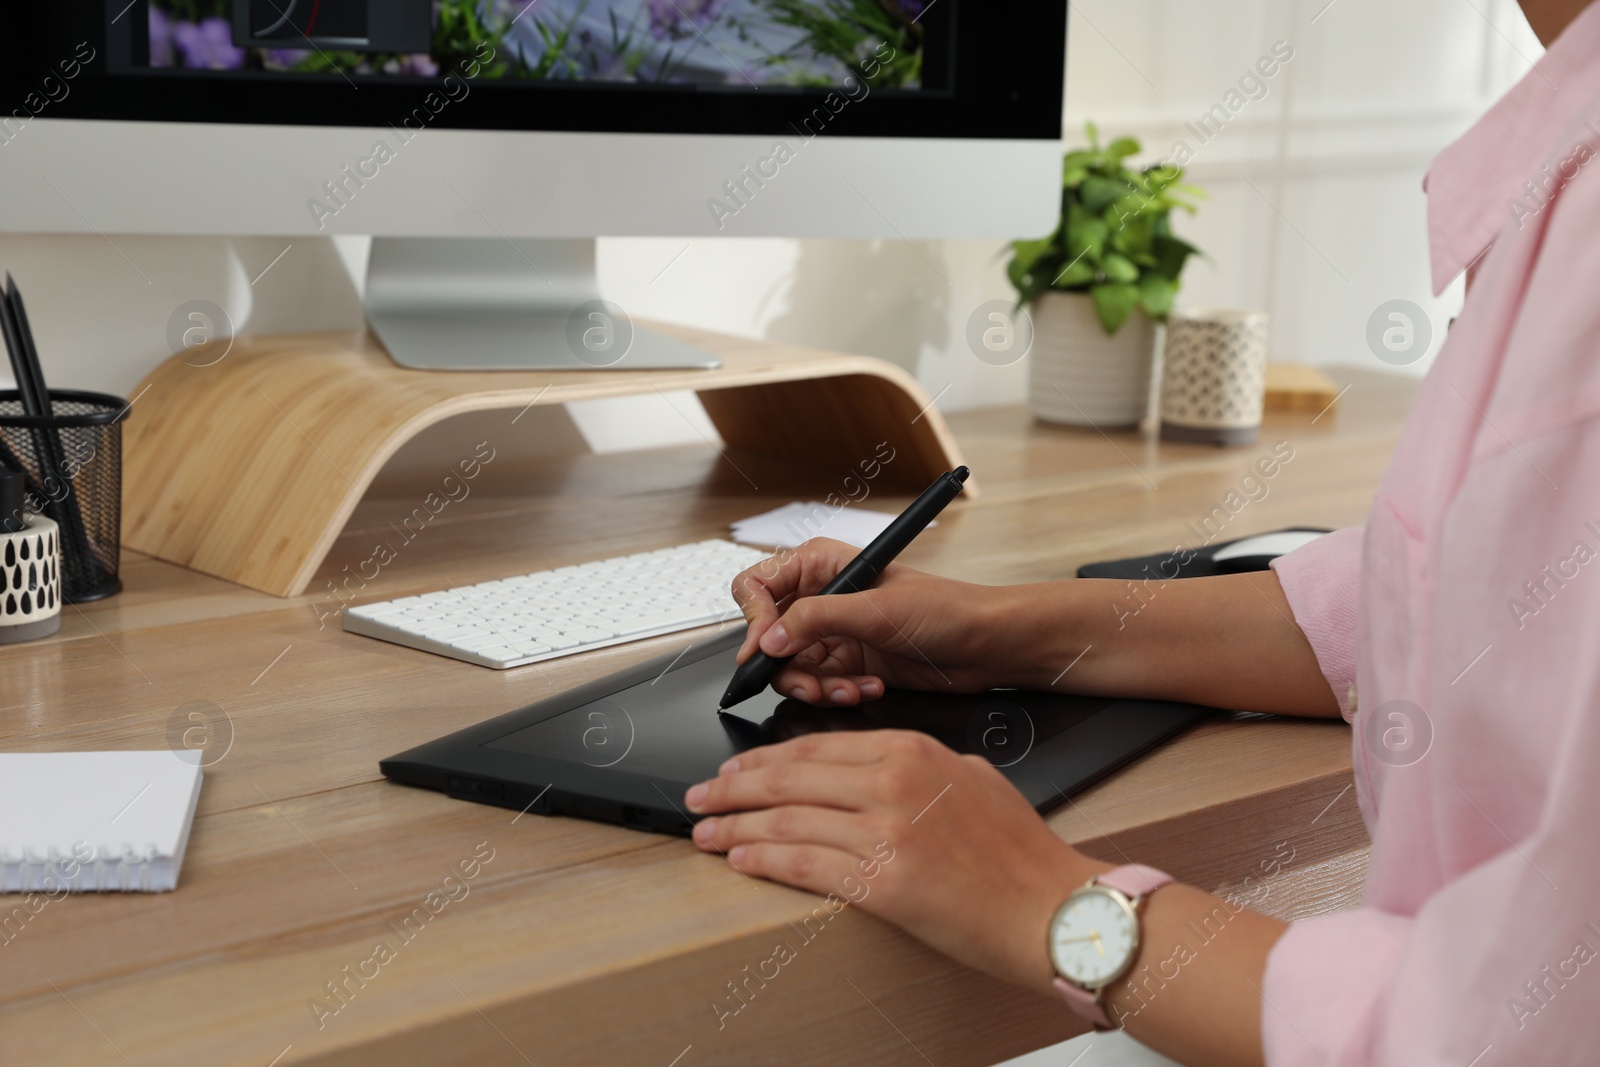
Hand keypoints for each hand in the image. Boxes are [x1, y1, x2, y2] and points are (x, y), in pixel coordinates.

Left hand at [685, 729, 1108, 994]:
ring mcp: (885, 831)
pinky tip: (741, 860)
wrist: (1052, 908)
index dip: (765, 760)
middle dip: (734, 788)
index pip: (817, 747)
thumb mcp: (972, 778)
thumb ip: (921, 767)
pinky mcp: (882, 882)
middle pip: (790, 777)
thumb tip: (876, 769)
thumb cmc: (1021, 852)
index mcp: (912, 751)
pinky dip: (764, 860)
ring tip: (706, 834)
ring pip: (788, 819)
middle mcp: (892, 782)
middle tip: (701, 797)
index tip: (737, 770)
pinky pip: (804, 864)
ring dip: (736, 828)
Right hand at [729, 538, 1006, 704]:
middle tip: (809, 682)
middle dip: (787, 665)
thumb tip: (767, 639)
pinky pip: (820, 685)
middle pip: (769, 636)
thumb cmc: (947, 607)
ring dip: (816, 685)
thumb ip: (814, 620)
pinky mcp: (849, 664)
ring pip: (792, 668)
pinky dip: (838, 692)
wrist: (986, 645)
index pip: (758, 587)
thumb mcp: (875, 610)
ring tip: (847, 688)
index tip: (764, 650)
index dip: (754, 619)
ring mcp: (835, 633)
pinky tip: (868, 686)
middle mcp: (823, 597)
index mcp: (822, 565)